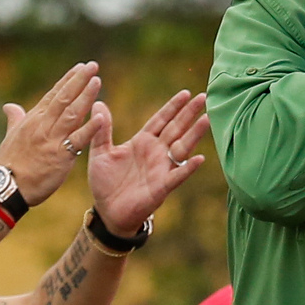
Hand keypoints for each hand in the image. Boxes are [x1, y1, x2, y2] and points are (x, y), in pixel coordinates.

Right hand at [0, 62, 103, 205]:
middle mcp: (43, 126)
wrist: (6, 187)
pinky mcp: (60, 156)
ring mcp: (52, 140)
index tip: (81, 67)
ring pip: (72, 114)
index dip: (68, 80)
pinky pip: (77, 140)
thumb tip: (9, 106)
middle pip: (64, 98)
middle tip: (93, 65)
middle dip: (79, 80)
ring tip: (97, 81)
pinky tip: (101, 117)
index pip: (53, 95)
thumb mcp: (10, 137)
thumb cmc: (8, 164)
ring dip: (86, 96)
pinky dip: (89, 128)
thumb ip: (15, 119)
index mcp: (33, 120)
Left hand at [87, 91, 208, 238]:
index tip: (185, 93)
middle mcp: (156, 152)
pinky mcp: (162, 186)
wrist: (108, 212)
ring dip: (194, 134)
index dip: (172, 107)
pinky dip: (188, 167)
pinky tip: (199, 159)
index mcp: (142, 142)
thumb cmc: (105, 183)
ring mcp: (161, 168)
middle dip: (189, 113)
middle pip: (176, 128)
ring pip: (182, 147)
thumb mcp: (100, 152)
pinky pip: (177, 175)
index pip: (161, 120)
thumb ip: (101, 129)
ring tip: (206, 119)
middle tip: (203, 97)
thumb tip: (97, 103)